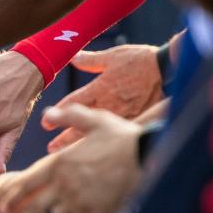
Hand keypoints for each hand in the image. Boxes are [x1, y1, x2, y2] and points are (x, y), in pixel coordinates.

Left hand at [0, 104, 142, 212]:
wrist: (151, 157)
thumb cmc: (124, 139)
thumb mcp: (94, 120)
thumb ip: (68, 116)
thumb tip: (46, 116)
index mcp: (59, 164)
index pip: (27, 183)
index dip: (14, 197)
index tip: (3, 209)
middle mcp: (63, 186)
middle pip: (32, 209)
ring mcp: (76, 204)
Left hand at [43, 45, 161, 151]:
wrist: (167, 67)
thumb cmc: (139, 60)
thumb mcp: (113, 56)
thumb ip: (91, 60)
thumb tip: (72, 57)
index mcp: (100, 88)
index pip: (73, 104)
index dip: (57, 115)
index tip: (45, 124)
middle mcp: (109, 103)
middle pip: (82, 125)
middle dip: (65, 138)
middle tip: (51, 148)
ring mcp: (122, 114)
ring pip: (99, 133)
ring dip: (81, 144)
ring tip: (68, 156)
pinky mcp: (136, 119)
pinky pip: (118, 134)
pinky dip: (105, 145)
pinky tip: (96, 155)